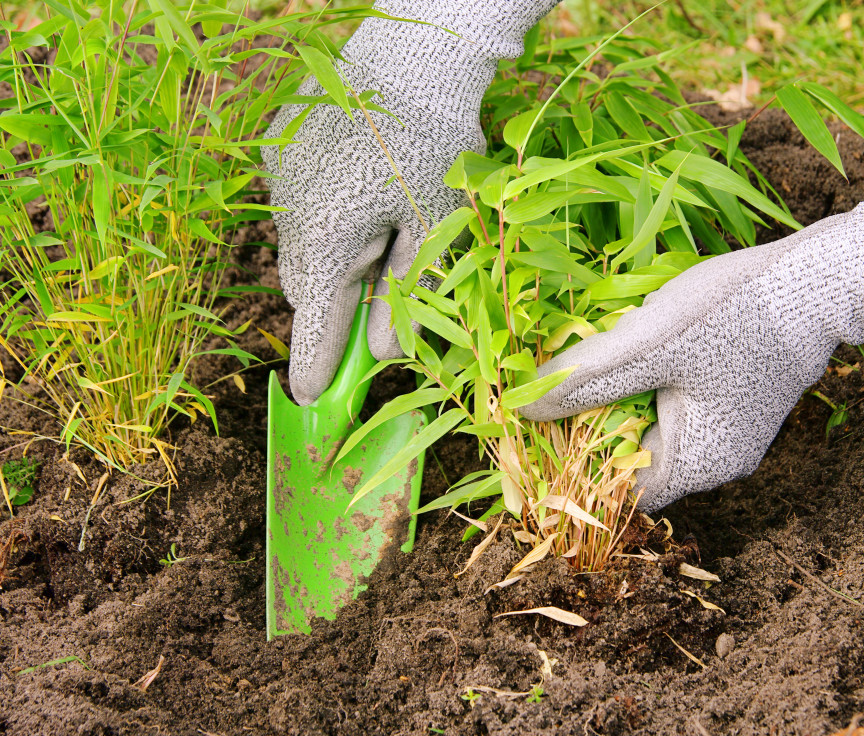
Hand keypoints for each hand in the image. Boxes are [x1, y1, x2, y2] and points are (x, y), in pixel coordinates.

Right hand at [262, 0, 556, 404]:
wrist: (411, 55)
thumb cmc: (433, 146)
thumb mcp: (434, 229)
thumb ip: (405, 297)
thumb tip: (384, 354)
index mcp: (327, 240)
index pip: (314, 324)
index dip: (315, 367)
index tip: (312, 401)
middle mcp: (289, 212)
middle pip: (306, 288)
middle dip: (338, 301)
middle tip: (383, 287)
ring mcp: (277, 179)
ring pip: (299, 247)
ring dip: (331, 255)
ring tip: (380, 221)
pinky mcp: (277, 151)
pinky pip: (295, 205)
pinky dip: (323, 215)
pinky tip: (360, 185)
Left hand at [522, 179, 863, 509]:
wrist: (821, 277)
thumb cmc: (734, 313)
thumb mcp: (648, 344)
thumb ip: (587, 379)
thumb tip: (528, 409)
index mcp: (699, 463)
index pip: (620, 489)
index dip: (577, 463)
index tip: (544, 428)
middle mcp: (719, 461)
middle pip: (637, 460)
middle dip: (597, 427)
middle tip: (563, 387)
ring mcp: (734, 433)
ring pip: (657, 430)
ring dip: (624, 403)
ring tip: (598, 364)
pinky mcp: (740, 402)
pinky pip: (681, 408)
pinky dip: (653, 388)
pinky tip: (641, 354)